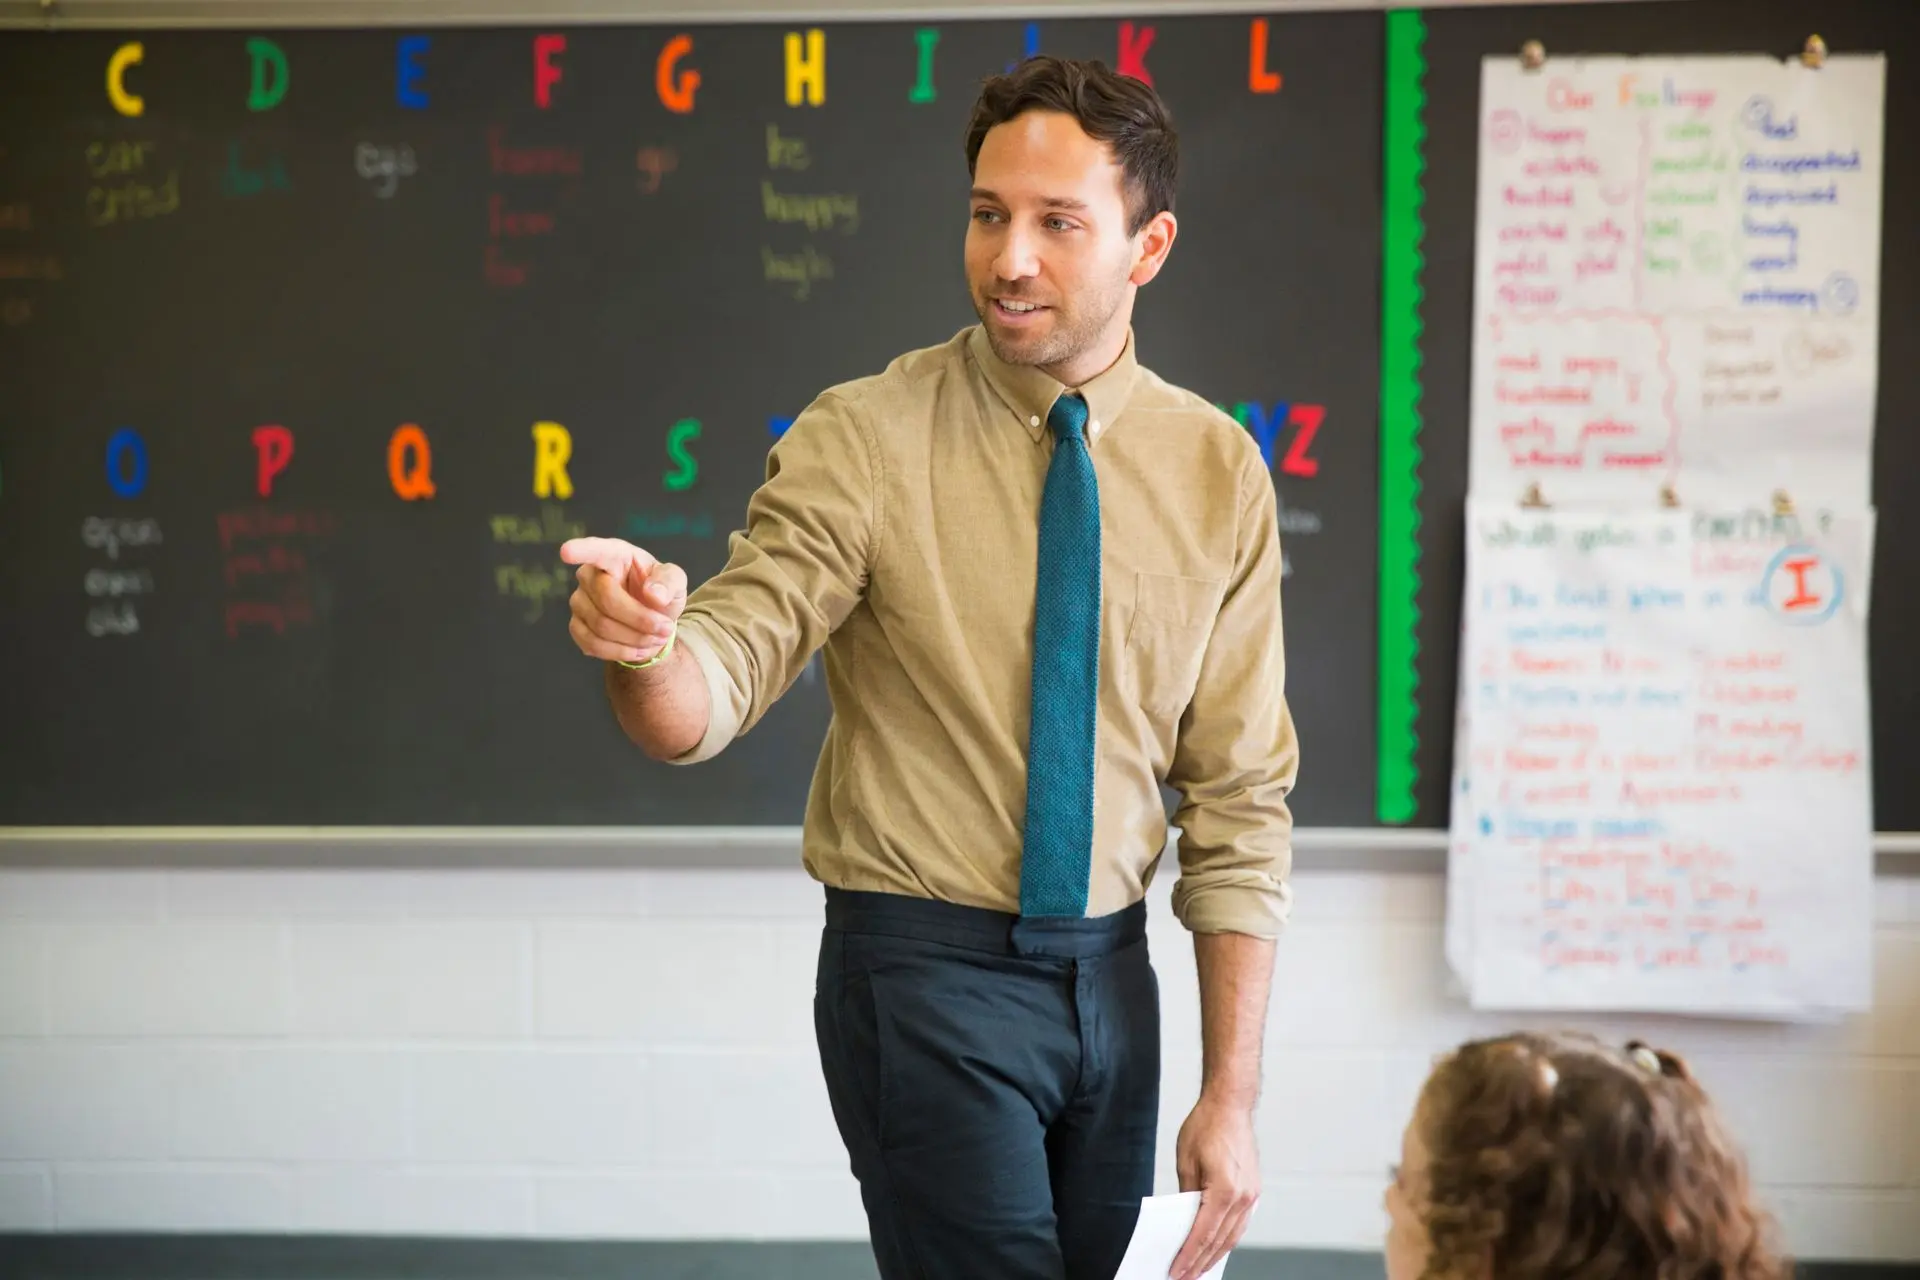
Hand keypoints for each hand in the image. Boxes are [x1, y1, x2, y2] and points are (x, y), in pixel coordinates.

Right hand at [558, 536, 686, 663]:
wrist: (652, 620)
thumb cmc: (660, 593)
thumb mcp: (675, 582)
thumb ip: (669, 582)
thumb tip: (654, 593)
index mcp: (615, 555)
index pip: (596, 551)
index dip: (581, 551)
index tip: (566, 551)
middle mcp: (590, 575)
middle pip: (607, 600)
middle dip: (640, 620)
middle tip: (665, 629)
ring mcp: (579, 601)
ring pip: (601, 626)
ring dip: (635, 639)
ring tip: (656, 639)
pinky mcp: (576, 626)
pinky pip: (592, 644)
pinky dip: (621, 652)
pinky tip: (638, 649)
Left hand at [1169, 1095, 1260, 1279]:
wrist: (1231, 1105)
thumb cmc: (1205, 1127)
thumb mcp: (1185, 1162)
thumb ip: (1186, 1196)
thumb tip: (1182, 1222)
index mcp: (1223, 1190)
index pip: (1202, 1234)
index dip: (1188, 1256)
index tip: (1176, 1271)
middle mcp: (1242, 1197)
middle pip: (1219, 1241)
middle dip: (1201, 1262)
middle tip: (1184, 1278)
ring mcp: (1252, 1195)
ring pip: (1233, 1236)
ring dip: (1216, 1255)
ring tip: (1199, 1269)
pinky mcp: (1254, 1190)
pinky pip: (1240, 1223)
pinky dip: (1227, 1238)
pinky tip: (1216, 1247)